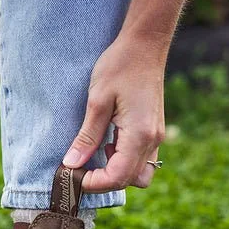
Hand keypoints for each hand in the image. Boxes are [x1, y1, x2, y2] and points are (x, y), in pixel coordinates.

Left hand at [62, 35, 166, 192]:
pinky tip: (108, 143)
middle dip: (103, 181)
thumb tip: (72, 164)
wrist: (144, 45)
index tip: (74, 175)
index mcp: (139, 134)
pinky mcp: (154, 131)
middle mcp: (152, 140)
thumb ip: (87, 137)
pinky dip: (124, 162)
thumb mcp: (97, 102)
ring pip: (139, 174)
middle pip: (129, 180)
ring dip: (117, 173)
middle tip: (79, 168)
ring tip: (97, 153)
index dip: (94, 183)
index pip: (117, 177)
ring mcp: (156, 136)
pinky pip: (142, 160)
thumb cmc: (119, 67)